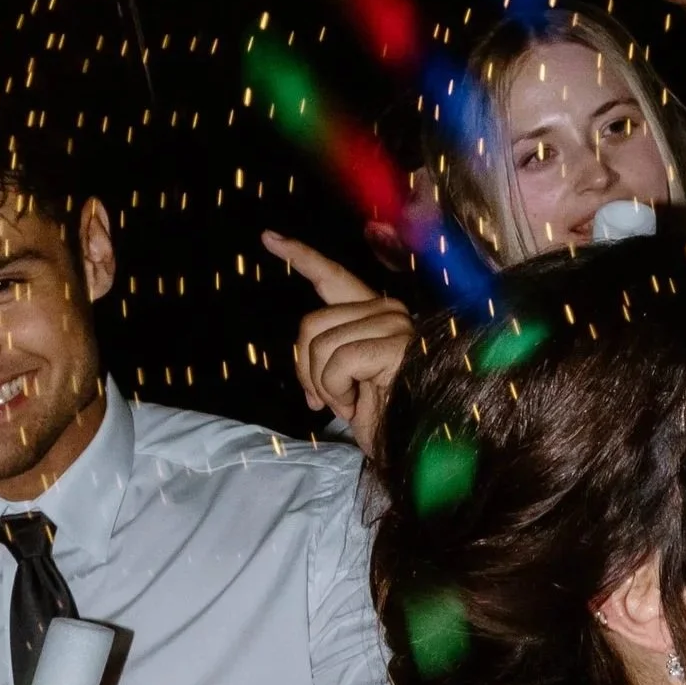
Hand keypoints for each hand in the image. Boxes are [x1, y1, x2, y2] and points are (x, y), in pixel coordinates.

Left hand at [263, 231, 411, 457]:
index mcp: (375, 315)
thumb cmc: (387, 419)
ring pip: (321, 344)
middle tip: (329, 400)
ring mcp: (395, 326)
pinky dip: (337, 391)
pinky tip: (360, 404)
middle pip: (312, 324)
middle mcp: (388, 312)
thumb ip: (325, 358)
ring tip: (352, 403)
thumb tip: (304, 371)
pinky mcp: (395, 345)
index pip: (334, 278)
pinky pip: (337, 362)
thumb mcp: (345, 382)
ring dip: (326, 386)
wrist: (417, 446)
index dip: (300, 256)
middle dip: (307, 370)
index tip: (268, 238)